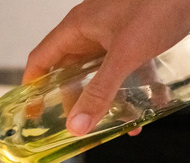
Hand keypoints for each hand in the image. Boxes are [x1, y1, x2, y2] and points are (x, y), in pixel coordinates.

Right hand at [23, 0, 189, 135]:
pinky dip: (136, 87)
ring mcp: (114, 34)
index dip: (33, 86)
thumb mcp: (124, 55)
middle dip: (75, 100)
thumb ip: (100, 92)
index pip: (41, 59)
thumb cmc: (157, 4)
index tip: (32, 111)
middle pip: (71, 71)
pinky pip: (129, 68)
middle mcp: (92, 30)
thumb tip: (77, 124)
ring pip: (101, 72)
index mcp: (77, 28)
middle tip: (78, 123)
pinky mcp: (137, 38)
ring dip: (108, 98)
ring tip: (117, 121)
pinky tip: (150, 103)